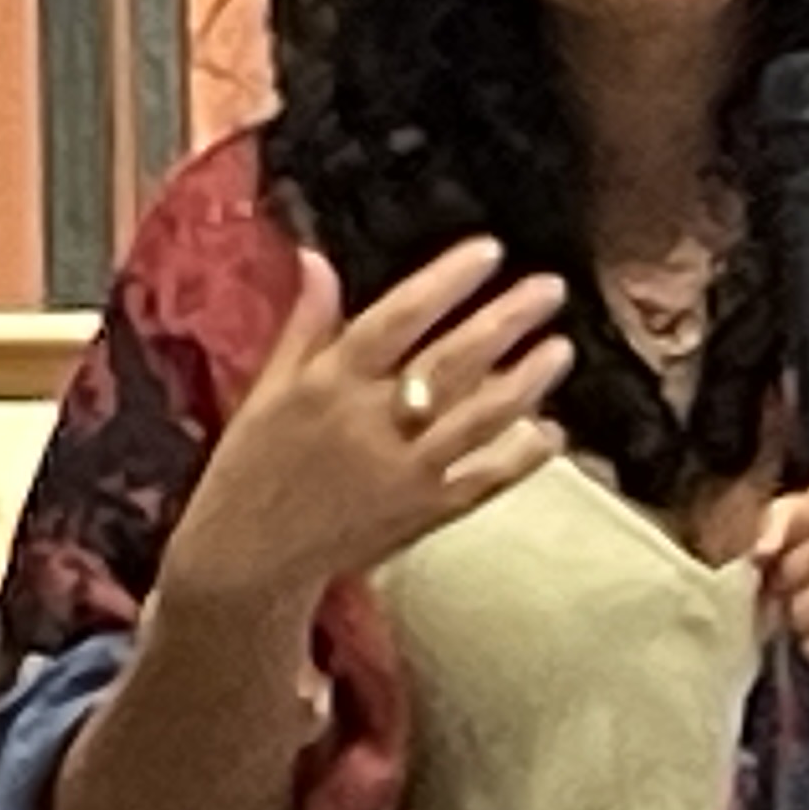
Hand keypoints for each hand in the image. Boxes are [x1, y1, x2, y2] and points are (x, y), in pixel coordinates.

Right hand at [161, 240, 573, 612]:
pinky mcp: (422, 514)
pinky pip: (481, 482)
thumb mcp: (267, 389)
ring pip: (477, 420)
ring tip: (561, 350)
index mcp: (329, 384)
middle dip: (505, 321)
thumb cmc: (252, 465)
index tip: (489, 251)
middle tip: (551, 289)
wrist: (247, 558)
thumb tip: (316, 257)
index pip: (397, 319)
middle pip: (451, 363)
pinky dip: (519, 459)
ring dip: (525, 383)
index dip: (445, 283)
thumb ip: (305, 324)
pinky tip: (551, 433)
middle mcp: (370, 423)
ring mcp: (402, 472)